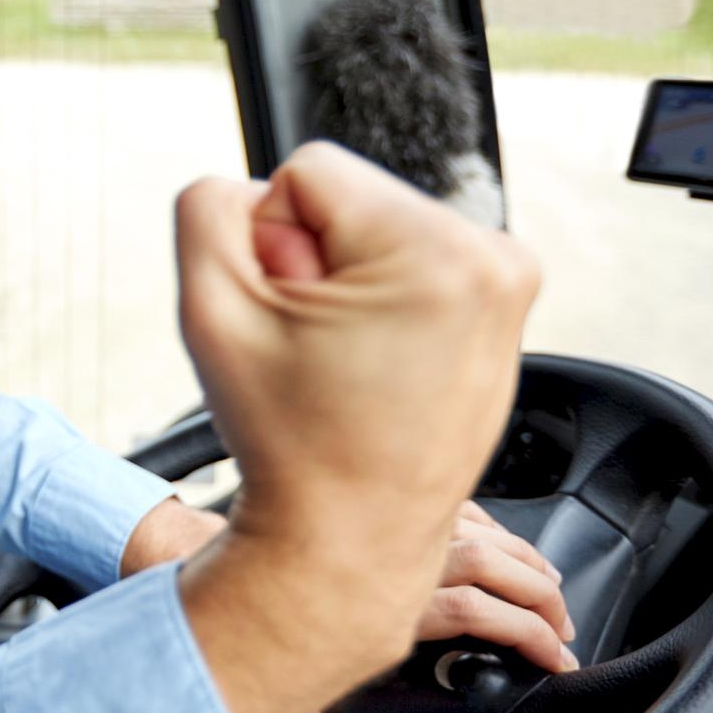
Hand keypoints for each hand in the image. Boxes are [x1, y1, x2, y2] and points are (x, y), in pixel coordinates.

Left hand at [129, 498, 574, 712]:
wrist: (160, 550)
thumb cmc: (214, 622)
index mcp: (372, 606)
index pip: (474, 612)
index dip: (527, 631)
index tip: (560, 655)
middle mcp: (376, 554)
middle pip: (485, 559)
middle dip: (538, 590)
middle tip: (565, 621)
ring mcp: (365, 519)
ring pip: (464, 522)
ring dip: (512, 550)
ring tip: (542, 579)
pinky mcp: (345, 498)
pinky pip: (428, 498)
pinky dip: (469, 515)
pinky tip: (482, 530)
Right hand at [173, 142, 540, 712]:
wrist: (347, 539)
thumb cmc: (286, 440)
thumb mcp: (208, 309)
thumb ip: (205, 207)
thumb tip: (251, 189)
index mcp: (433, 250)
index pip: (306, 172)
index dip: (269, 243)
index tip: (289, 321)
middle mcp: (492, 258)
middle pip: (348, 198)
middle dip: (312, 262)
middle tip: (313, 351)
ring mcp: (507, 287)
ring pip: (377, 229)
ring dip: (344, 285)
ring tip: (342, 364)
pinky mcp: (502, 311)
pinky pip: (412, 264)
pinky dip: (381, 304)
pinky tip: (370, 366)